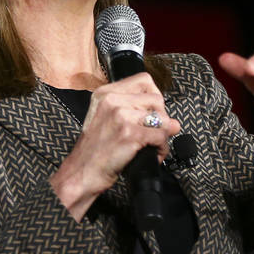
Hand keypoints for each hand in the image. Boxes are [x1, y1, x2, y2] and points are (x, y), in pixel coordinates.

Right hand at [50, 73, 181, 220]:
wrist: (80, 173)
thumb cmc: (94, 150)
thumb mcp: (107, 120)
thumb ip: (136, 113)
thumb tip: (173, 122)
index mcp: (104, 93)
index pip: (144, 80)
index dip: (153, 97)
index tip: (150, 112)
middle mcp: (112, 100)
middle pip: (157, 99)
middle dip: (160, 118)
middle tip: (151, 133)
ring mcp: (120, 116)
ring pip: (162, 118)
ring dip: (163, 135)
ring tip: (152, 146)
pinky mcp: (129, 133)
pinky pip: (161, 136)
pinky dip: (161, 149)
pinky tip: (152, 154)